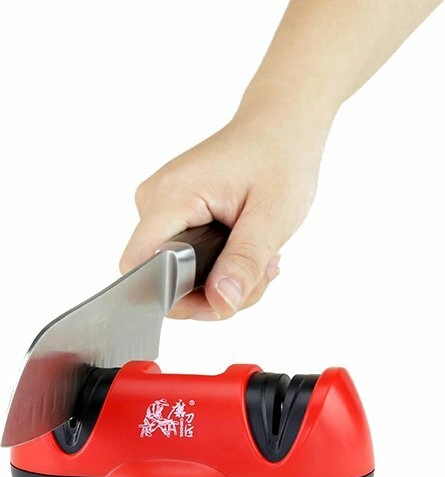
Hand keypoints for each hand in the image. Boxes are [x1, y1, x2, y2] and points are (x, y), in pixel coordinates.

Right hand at [120, 88, 334, 319]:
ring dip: (221, 278)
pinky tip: (245, 249)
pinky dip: (217, 264)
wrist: (280, 126)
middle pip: (162, 276)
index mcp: (172, 196)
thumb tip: (220, 304)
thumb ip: (243, 263)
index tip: (222, 298)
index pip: (139, 267)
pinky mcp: (175, 211)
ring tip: (258, 258)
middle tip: (257, 274)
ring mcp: (163, 205)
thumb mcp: (271, 218)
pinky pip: (184, 256)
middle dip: (213, 291)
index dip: (175, 297)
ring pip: (177, 271)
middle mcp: (156, 199)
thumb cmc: (279, 158)